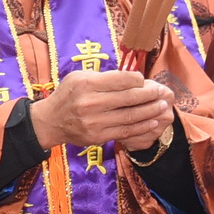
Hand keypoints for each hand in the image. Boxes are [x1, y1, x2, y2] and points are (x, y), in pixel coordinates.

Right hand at [29, 70, 176, 154]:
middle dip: (150, 95)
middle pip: (129, 98)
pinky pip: (126, 132)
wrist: (50, 121)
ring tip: (162, 106)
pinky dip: (142, 127)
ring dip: (150, 111)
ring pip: (130, 116)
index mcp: (86, 83)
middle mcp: (90, 103)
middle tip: (163, 92)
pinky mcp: (98, 137)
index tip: (144, 80)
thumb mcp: (80, 77)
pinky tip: (152, 122)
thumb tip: (134, 78)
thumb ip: (104, 77)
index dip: (138, 79)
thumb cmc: (68, 95)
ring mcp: (94, 122)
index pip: (121, 79)